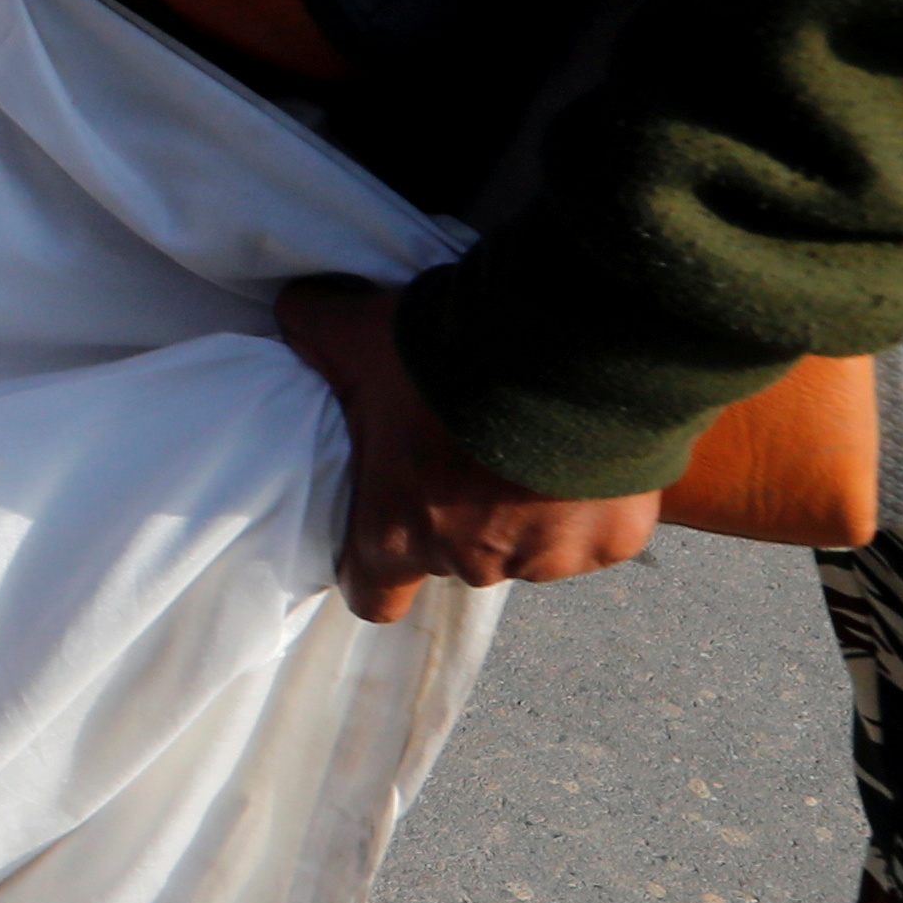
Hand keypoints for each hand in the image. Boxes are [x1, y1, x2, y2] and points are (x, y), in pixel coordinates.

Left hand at [277, 277, 663, 623]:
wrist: (563, 348)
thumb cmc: (441, 356)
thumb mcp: (357, 335)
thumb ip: (313, 330)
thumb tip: (292, 308)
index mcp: (394, 533)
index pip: (375, 593)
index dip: (379, 574)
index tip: (391, 540)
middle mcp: (469, 562)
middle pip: (459, 557)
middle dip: (466, 515)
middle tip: (477, 450)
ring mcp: (546, 557)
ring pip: (535, 547)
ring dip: (535, 511)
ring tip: (541, 446)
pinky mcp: (610, 541)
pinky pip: (602, 532)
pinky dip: (601, 501)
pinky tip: (594, 452)